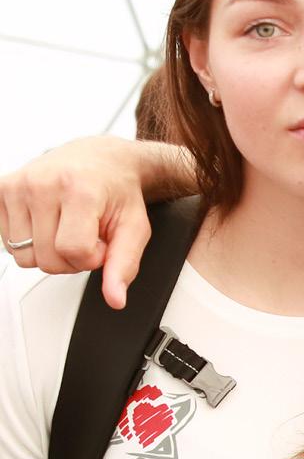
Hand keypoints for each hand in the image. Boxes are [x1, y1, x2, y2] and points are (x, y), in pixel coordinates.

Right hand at [0, 136, 151, 308]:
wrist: (102, 160)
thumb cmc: (117, 191)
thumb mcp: (134, 228)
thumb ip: (124, 264)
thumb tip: (116, 298)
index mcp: (80, 190)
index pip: (73, 252)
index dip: (91, 258)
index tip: (101, 242)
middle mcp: (43, 184)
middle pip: (46, 260)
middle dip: (70, 259)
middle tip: (85, 235)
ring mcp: (18, 185)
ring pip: (23, 256)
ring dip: (48, 252)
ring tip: (67, 229)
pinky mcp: (1, 189)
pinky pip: (7, 243)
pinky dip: (30, 242)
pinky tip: (48, 224)